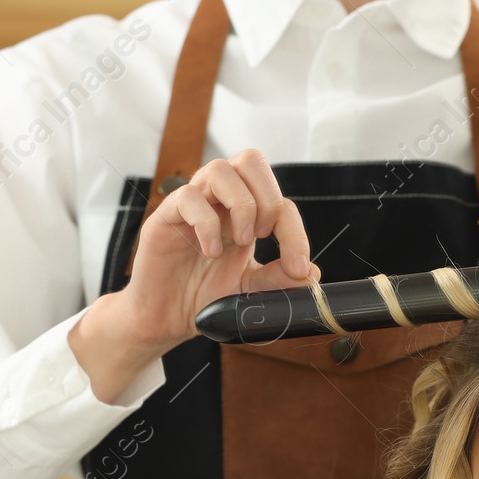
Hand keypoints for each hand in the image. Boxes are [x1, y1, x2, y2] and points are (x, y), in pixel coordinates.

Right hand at [71, 149, 321, 402]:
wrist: (166, 319)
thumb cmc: (204, 298)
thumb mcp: (250, 290)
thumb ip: (278, 279)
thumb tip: (313, 273)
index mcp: (244, 215)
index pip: (279, 200)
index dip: (295, 231)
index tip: (299, 267)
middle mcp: (220, 202)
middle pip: (251, 160)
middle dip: (267, 199)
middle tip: (262, 238)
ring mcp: (192, 206)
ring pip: (220, 169)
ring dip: (240, 205)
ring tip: (239, 242)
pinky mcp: (165, 217)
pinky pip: (187, 197)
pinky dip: (206, 223)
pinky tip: (210, 252)